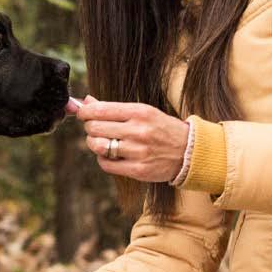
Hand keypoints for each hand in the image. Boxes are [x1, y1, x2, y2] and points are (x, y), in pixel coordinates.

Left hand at [68, 95, 188, 182]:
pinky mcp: (138, 170)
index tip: (83, 113)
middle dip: (89, 127)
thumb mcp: (142, 112)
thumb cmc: (161, 129)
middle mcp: (138, 130)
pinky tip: (110, 155)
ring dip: (93, 143)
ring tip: (100, 141)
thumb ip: (113, 108)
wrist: (189, 151)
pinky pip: (106, 164)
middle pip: (95, 127)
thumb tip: (86, 101)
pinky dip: (103, 159)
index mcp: (139, 112)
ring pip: (98, 146)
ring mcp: (138, 151)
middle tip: (94, 128)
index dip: (85, 112)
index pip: (100, 109)